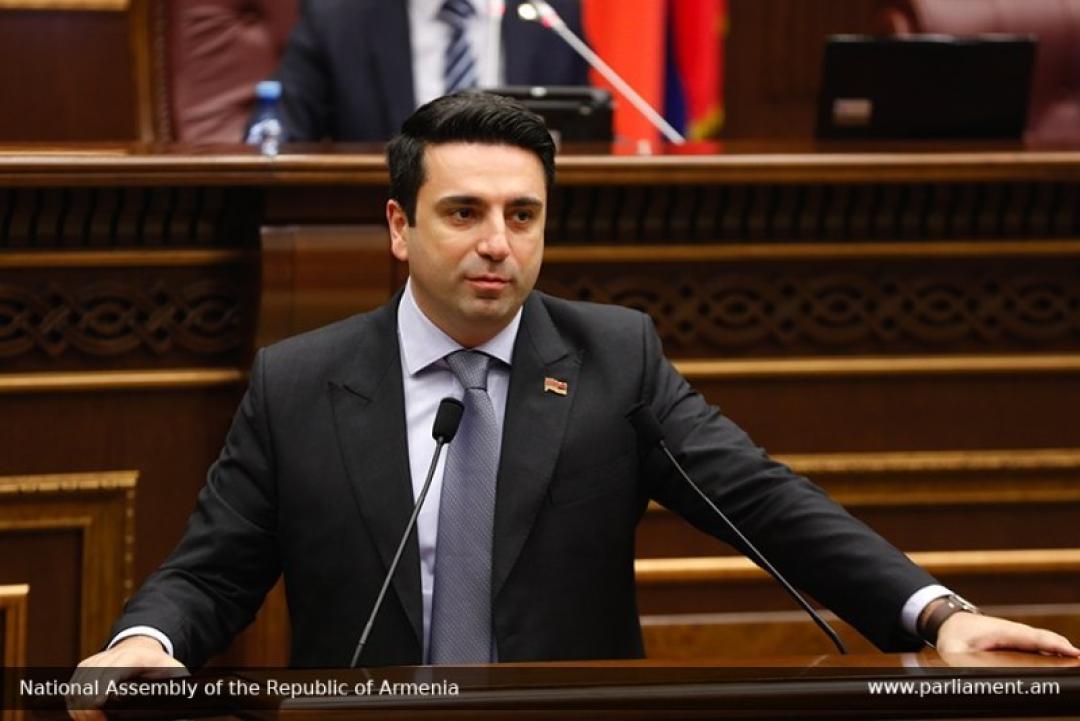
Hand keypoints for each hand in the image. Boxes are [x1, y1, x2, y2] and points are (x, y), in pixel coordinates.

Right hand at [67, 636, 185, 720]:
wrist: (144, 646)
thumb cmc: (160, 664)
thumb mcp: (175, 672)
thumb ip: (178, 688)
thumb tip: (180, 701)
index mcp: (136, 657)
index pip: (114, 669)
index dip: (104, 684)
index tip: (99, 701)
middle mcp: (112, 656)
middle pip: (91, 681)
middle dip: (90, 706)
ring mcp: (96, 660)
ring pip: (77, 686)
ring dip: (80, 709)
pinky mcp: (85, 668)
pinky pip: (72, 688)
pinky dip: (74, 705)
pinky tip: (83, 716)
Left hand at [935, 612, 1079, 656]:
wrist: (950, 621)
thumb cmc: (954, 635)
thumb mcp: (953, 649)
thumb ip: (964, 662)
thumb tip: (973, 675)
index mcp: (1000, 630)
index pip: (1032, 637)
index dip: (1053, 644)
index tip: (1072, 651)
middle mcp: (1014, 631)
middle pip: (1045, 640)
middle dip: (1064, 650)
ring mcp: (1018, 636)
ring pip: (1045, 643)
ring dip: (1062, 651)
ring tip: (1077, 662)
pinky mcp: (1019, 643)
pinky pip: (1040, 646)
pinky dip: (1054, 652)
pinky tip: (1066, 662)